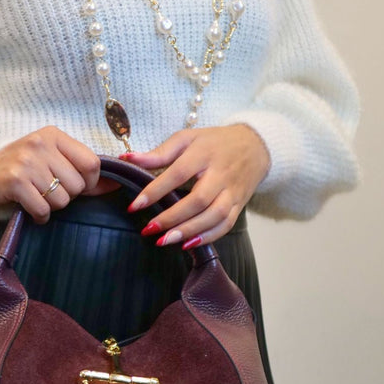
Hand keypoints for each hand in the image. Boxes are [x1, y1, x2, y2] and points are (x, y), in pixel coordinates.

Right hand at [0, 126, 116, 221]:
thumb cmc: (23, 168)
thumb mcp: (52, 160)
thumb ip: (83, 171)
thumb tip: (116, 185)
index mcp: (54, 135)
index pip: (92, 163)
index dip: (90, 182)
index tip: (77, 186)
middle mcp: (40, 144)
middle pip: (78, 185)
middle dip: (67, 196)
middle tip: (48, 191)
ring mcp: (26, 161)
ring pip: (62, 200)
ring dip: (52, 206)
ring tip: (37, 197)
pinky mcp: (15, 181)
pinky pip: (43, 209)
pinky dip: (39, 216)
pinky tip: (29, 208)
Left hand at [120, 125, 269, 247]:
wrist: (255, 146)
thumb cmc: (215, 142)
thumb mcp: (187, 139)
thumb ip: (159, 153)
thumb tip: (127, 159)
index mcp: (204, 154)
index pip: (178, 173)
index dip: (156, 190)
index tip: (135, 205)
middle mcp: (220, 174)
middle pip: (199, 199)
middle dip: (172, 217)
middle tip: (149, 229)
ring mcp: (232, 191)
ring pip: (214, 215)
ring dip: (189, 231)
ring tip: (165, 240)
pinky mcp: (240, 205)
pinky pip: (226, 225)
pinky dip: (208, 237)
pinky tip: (188, 244)